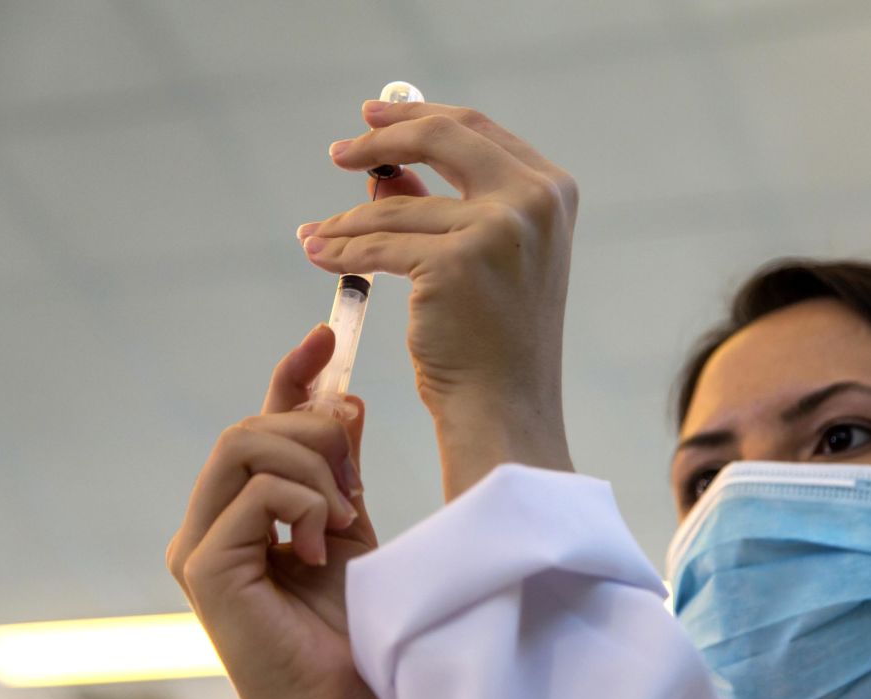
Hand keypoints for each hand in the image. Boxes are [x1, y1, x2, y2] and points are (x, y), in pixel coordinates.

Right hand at [166, 324, 381, 698]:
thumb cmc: (346, 626)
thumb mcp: (350, 528)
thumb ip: (339, 470)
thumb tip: (343, 399)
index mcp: (240, 510)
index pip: (257, 425)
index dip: (290, 376)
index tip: (325, 337)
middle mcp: (209, 522)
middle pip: (249, 428)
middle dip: (314, 432)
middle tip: (356, 478)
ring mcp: (200, 546)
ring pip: (244, 448)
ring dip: (312, 468)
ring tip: (345, 516)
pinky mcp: (206, 569)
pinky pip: (255, 496)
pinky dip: (304, 504)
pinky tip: (326, 543)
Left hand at [296, 102, 577, 497]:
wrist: (505, 408)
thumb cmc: (497, 343)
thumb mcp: (486, 259)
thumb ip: (448, 207)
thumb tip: (387, 172)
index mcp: (553, 191)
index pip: (476, 130)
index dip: (420, 118)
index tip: (374, 119)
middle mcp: (533, 201)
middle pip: (442, 138)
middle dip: (380, 139)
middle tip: (340, 151)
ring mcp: (498, 228)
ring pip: (397, 208)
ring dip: (347, 221)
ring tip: (317, 234)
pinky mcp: (456, 262)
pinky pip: (378, 246)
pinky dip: (340, 251)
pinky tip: (318, 254)